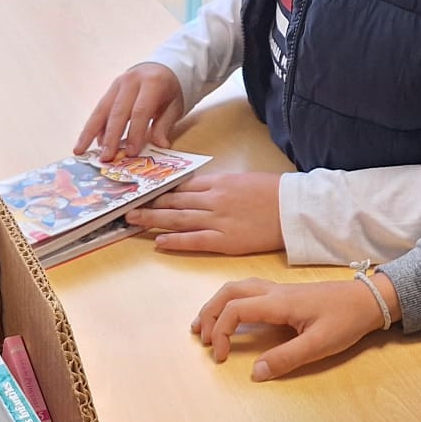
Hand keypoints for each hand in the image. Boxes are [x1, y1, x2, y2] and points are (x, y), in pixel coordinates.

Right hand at [76, 64, 184, 157]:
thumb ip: (164, 126)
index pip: (140, 111)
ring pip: (102, 110)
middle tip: (105, 157)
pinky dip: (93, 127)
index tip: (130, 153)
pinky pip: (99, 110)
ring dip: (90, 132)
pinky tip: (89, 143)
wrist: (162, 68)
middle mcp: (131, 81)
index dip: (134, 133)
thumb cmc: (170, 91)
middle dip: (110, 137)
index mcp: (152, 83)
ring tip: (81, 150)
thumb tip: (160, 146)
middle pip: (118, 111)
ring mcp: (117, 84)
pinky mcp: (109, 90)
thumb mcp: (174, 107)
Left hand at [123, 171, 283, 255]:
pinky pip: (195, 240)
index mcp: (217, 182)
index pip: (181, 187)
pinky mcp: (226, 240)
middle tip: (126, 208)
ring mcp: (217, 220)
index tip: (142, 193)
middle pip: (173, 202)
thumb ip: (217, 185)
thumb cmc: (272, 192)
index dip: (159, 191)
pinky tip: (158, 242)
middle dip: (149, 205)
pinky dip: (175, 241)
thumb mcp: (241, 180)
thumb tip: (196, 190)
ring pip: (178, 220)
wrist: (294, 208)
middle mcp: (212, 199)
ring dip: (153, 221)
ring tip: (133, 222)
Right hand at [190, 273, 394, 379]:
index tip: (222, 356)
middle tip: (201, 338)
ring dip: (217, 305)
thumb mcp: (319, 345)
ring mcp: (278, 290)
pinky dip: (230, 301)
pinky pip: (248, 291)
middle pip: (229, 292)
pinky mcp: (284, 294)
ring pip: (237, 288)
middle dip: (209, 313)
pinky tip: (232, 316)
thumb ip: (286, 359)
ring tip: (205, 325)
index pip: (235, 309)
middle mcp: (273, 291)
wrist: (368, 299)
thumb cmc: (346, 320)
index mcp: (279, 302)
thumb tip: (255, 373)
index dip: (222, 332)